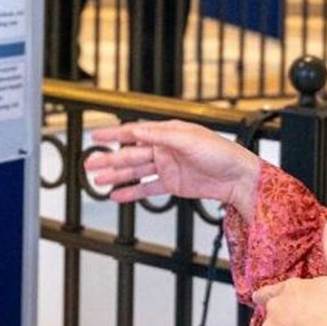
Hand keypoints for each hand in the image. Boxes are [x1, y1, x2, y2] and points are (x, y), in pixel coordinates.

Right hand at [84, 119, 260, 219]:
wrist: (237, 177)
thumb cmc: (220, 153)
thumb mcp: (189, 139)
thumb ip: (160, 135)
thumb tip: (136, 131)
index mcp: (169, 132)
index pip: (135, 132)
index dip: (114, 134)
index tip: (95, 137)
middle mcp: (166, 148)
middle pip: (131, 154)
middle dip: (109, 159)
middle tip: (89, 165)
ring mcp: (168, 167)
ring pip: (135, 171)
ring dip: (116, 175)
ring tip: (96, 181)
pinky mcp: (172, 184)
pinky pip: (147, 188)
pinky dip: (131, 192)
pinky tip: (116, 194)